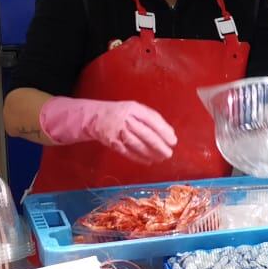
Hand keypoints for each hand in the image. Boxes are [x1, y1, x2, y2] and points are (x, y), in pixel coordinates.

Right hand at [39, 97, 175, 163]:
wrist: (94, 116)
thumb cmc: (120, 113)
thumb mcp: (135, 109)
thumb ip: (151, 118)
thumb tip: (170, 133)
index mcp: (133, 108)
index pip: (152, 119)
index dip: (164, 131)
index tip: (173, 141)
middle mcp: (125, 118)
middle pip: (146, 134)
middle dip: (159, 145)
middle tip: (169, 153)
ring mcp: (117, 131)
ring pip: (137, 145)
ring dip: (151, 153)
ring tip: (161, 158)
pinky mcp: (111, 142)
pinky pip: (128, 152)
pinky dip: (139, 158)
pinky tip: (148, 160)